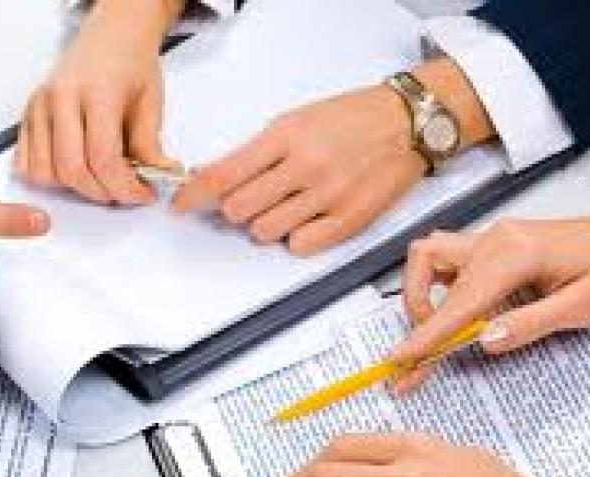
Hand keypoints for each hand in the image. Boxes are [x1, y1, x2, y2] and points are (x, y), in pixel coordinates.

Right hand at [15, 0, 182, 204]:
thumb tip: (157, 181)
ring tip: (99, 178)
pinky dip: (49, 177)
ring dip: (74, 188)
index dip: (125, 187)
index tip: (143, 193)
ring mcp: (39, 106)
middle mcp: (61, 97)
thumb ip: (150, 147)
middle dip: (102, 192)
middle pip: (72, 170)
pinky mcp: (27, 116)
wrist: (110, 38)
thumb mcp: (150, 103)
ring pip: (45, 173)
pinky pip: (26, 164)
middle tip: (124, 191)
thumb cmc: (130, 65)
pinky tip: (74, 168)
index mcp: (96, 91)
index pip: (103, 158)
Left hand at [173, 58, 495, 255]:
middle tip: (248, 199)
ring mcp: (329, 195)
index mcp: (286, 136)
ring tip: (285, 204)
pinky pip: (300, 246)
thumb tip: (216, 179)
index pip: (224, 174)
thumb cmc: (352, 117)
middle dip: (234, 209)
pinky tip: (305, 217)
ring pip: (265, 231)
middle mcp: (306, 166)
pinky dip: (294, 237)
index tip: (181, 204)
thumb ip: (257, 151)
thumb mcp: (296, 119)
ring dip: (264, 223)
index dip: (194, 195)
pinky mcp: (350, 220)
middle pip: (239, 210)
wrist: (408, 121)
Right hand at [392, 208, 589, 391]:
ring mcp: (488, 237)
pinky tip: (455, 305)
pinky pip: (443, 257)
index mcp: (515, 256)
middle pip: (429, 273)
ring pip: (427, 256)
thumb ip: (530, 324)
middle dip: (421, 316)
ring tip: (438, 324)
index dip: (427, 332)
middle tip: (429, 349)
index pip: (458, 300)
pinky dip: (436, 284)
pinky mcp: (488, 242)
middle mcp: (494, 240)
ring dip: (420, 291)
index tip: (403, 355)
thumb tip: (485, 340)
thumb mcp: (583, 306)